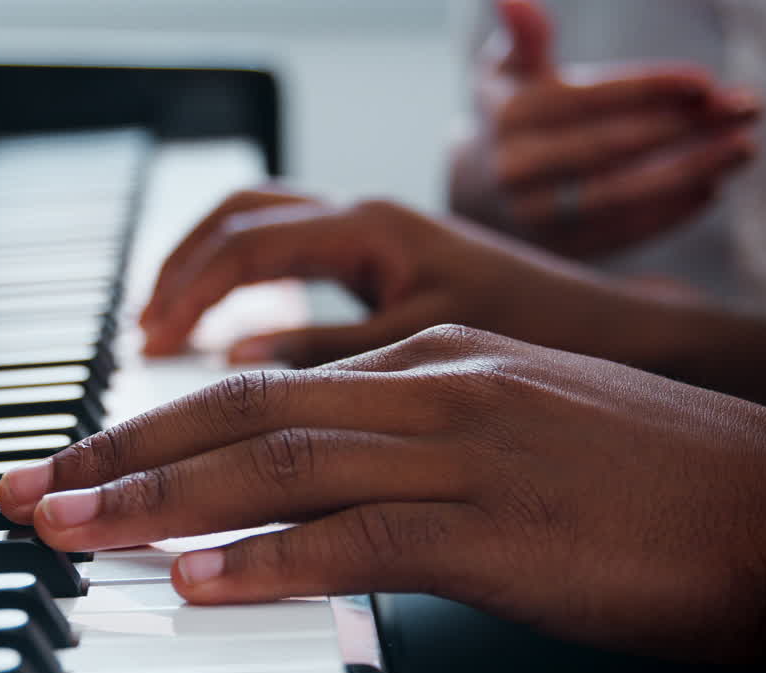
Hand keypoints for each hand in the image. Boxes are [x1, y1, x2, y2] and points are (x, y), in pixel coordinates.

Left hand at [0, 325, 765, 660]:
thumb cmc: (653, 482)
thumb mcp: (511, 432)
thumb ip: (407, 447)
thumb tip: (307, 486)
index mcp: (433, 363)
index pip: (259, 387)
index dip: (153, 426)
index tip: (78, 461)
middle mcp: (435, 388)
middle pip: (241, 413)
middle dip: (121, 452)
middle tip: (30, 489)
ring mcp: (467, 449)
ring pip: (278, 464)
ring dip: (162, 501)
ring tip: (72, 529)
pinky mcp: (502, 526)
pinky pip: (363, 538)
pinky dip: (272, 560)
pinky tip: (202, 583)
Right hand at [140, 191, 658, 366]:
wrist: (623, 332)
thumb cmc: (542, 334)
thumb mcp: (429, 351)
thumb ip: (332, 355)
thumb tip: (242, 362)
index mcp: (375, 229)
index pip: (246, 244)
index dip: (187, 293)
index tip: (150, 345)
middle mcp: (368, 219)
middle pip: (238, 217)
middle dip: (178, 270)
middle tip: (142, 330)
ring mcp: (376, 237)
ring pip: (262, 228)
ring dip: (206, 270)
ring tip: (166, 326)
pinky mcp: (385, 265)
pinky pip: (291, 257)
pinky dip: (246, 287)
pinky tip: (233, 333)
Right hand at [450, 0, 760, 256]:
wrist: (476, 194)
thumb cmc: (512, 119)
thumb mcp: (507, 74)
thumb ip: (524, 38)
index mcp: (510, 118)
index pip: (589, 101)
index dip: (649, 90)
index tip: (705, 82)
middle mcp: (517, 170)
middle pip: (611, 148)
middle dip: (686, 127)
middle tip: (747, 109)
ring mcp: (535, 216)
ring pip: (621, 194)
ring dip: (691, 171)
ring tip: (742, 149)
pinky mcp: (557, 252)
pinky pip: (622, 233)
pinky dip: (670, 213)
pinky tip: (710, 189)